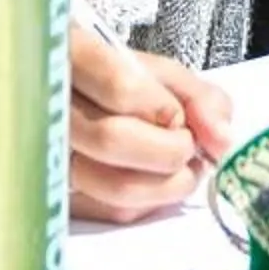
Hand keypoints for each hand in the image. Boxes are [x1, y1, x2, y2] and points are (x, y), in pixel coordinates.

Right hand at [70, 22, 236, 222]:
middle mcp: (51, 107)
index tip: (179, 116)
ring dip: (166, 185)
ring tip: (180, 167)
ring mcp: (48, 154)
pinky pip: (109, 212)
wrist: (79, 99)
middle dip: (170, 150)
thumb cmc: (123, 82)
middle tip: (188, 145)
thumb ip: (201, 98)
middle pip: (112, 140)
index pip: (120, 87)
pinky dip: (147, 204)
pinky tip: (154, 183)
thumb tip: (220, 142)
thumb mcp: (164, 74)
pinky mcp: (57, 193)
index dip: (164, 109)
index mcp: (75, 56)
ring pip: (112, 187)